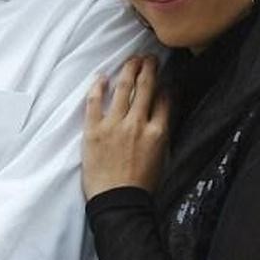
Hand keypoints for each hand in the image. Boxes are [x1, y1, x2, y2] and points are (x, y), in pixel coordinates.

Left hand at [82, 57, 169, 199]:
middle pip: (146, 87)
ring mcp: (114, 125)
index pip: (165, 100)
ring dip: (129, 70)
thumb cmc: (141, 186)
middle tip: (150, 57)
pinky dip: (98, 86)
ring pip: (124, 88)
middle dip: (149, 68)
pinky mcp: (94, 130)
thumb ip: (161, 135)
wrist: (118, 202)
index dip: (166, 86)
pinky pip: (94, 101)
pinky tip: (102, 76)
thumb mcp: (161, 158)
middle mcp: (137, 124)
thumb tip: (162, 117)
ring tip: (132, 59)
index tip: (166, 78)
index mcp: (157, 132)